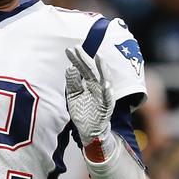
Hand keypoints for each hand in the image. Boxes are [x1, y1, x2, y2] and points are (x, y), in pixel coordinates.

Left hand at [65, 46, 115, 160]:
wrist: (90, 131)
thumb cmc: (83, 110)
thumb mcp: (73, 95)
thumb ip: (72, 82)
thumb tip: (70, 68)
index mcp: (89, 83)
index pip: (83, 68)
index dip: (77, 59)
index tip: (69, 49)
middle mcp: (97, 87)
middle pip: (92, 70)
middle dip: (85, 58)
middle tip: (77, 47)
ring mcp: (103, 96)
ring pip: (104, 80)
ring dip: (102, 69)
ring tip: (99, 58)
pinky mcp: (107, 108)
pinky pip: (108, 99)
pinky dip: (108, 92)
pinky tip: (106, 84)